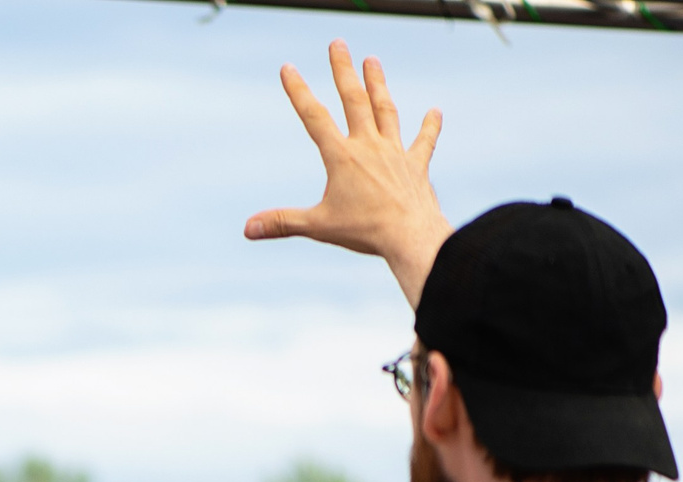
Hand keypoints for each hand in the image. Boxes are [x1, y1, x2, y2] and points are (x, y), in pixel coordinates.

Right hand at [245, 41, 451, 306]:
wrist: (410, 235)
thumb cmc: (364, 231)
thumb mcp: (317, 226)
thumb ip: (281, 223)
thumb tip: (247, 228)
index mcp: (341, 157)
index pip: (314, 118)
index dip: (299, 92)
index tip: (289, 69)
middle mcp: (368, 147)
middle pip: (354, 100)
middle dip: (343, 70)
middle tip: (338, 44)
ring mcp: (394, 152)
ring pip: (385, 110)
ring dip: (378, 85)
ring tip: (372, 61)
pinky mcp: (415, 165)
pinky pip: (423, 141)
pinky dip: (429, 126)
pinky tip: (434, 112)